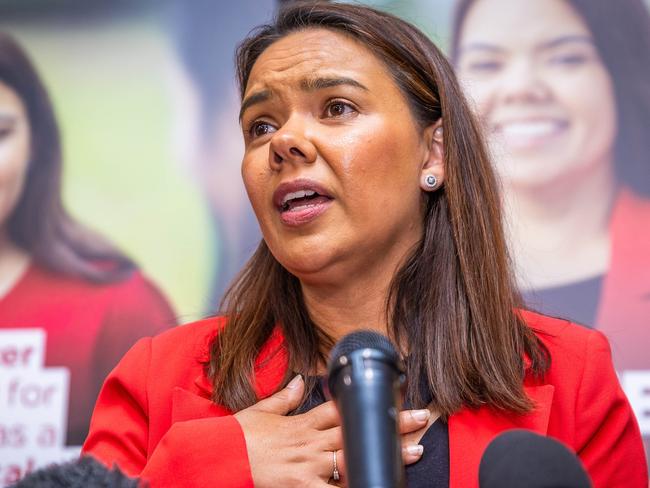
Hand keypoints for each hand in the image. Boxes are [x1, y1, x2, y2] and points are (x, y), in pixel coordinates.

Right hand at [235, 375, 430, 486]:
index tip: (392, 395)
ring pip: (354, 457)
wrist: (221, 457)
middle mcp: (311, 441)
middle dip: (390, 425)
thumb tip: (299, 380)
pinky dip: (353, 487)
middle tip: (421, 418)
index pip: (343, 409)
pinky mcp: (302, 485)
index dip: (369, 402)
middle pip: (357, 430)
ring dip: (384, 455)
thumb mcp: (262, 410)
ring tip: (414, 452)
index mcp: (303, 422)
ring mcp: (309, 464)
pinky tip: (374, 484)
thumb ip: (285, 397)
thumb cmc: (240, 436)